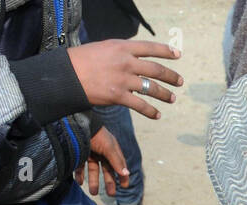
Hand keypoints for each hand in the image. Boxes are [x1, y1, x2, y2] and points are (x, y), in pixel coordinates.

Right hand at [66, 40, 182, 119]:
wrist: (66, 75)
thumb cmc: (81, 60)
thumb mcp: (102, 48)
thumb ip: (120, 53)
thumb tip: (134, 59)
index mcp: (121, 47)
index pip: (150, 48)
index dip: (166, 51)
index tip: (178, 55)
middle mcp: (126, 62)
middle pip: (156, 69)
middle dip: (171, 76)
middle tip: (180, 81)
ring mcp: (124, 80)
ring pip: (152, 88)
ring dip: (165, 94)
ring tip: (172, 98)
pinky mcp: (119, 96)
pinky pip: (141, 105)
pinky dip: (151, 111)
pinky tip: (157, 115)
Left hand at [74, 127, 127, 195]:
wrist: (77, 123)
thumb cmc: (97, 134)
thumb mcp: (109, 148)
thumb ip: (117, 161)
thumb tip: (126, 174)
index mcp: (112, 151)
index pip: (120, 166)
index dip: (123, 176)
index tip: (125, 186)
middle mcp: (102, 153)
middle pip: (107, 171)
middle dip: (109, 183)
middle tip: (111, 195)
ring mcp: (90, 154)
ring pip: (93, 171)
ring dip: (94, 182)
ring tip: (93, 193)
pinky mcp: (78, 154)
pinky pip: (80, 167)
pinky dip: (80, 175)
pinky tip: (80, 182)